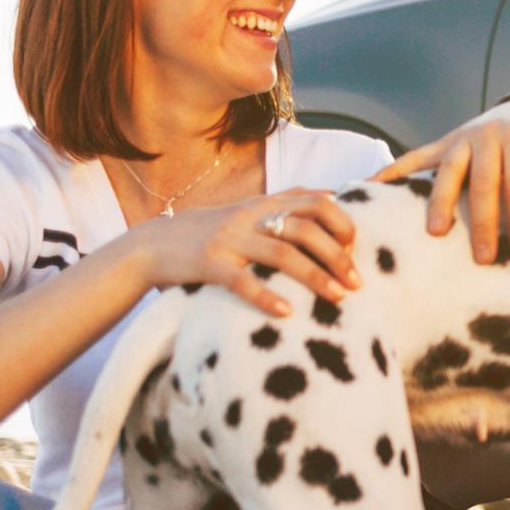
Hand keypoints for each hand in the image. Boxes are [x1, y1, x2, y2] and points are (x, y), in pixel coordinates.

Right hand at [128, 190, 360, 317]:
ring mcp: (229, 239)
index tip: (355, 247)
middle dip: (337, 255)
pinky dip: (267, 297)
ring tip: (338, 298)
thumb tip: (333, 197)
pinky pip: (242, 282)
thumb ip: (286, 204)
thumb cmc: (211, 232)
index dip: (342, 222)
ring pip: (282, 255)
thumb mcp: (248, 210)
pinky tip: (288, 313)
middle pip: (305, 228)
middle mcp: (249, 216)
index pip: (315, 201)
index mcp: (264, 203)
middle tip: (357, 282)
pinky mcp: (209, 264)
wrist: (152, 245)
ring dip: (315, 277)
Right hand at [371, 95, 509, 264]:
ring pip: (448, 171)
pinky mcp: (444, 144)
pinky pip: (416, 158)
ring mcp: (461, 138)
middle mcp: (487, 135)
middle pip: (482, 182)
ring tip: (436, 233)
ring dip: (440, 202)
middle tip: (482, 257)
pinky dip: (393, 170)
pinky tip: (370, 186)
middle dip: (482, 221)